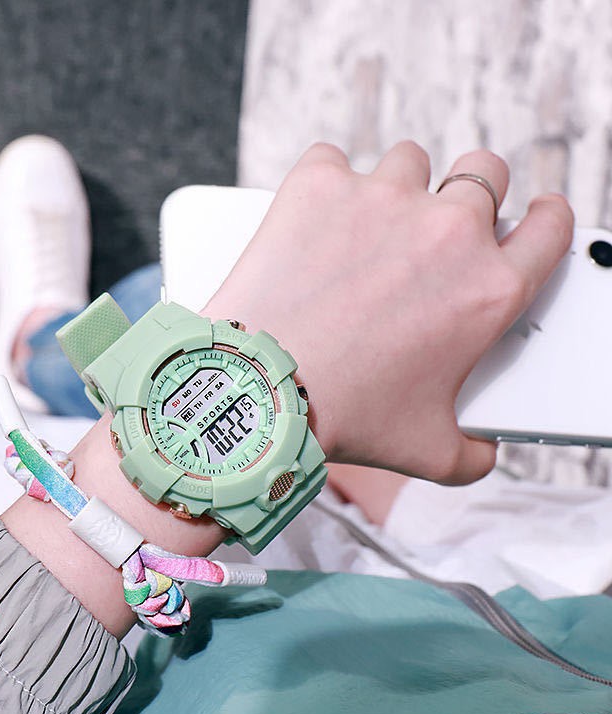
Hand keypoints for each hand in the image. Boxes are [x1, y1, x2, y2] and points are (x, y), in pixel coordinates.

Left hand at [203, 141, 572, 483]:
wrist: (264, 390)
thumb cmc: (344, 416)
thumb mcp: (427, 449)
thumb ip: (473, 450)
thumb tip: (481, 449)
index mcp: (488, 289)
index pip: (551, 225)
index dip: (544, 217)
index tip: (530, 217)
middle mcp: (447, 233)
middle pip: (484, 172)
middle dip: (471, 191)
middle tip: (438, 225)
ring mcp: (384, 200)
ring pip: (408, 162)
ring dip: (396, 190)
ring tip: (363, 233)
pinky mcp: (322, 185)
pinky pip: (332, 160)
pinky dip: (325, 185)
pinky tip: (312, 221)